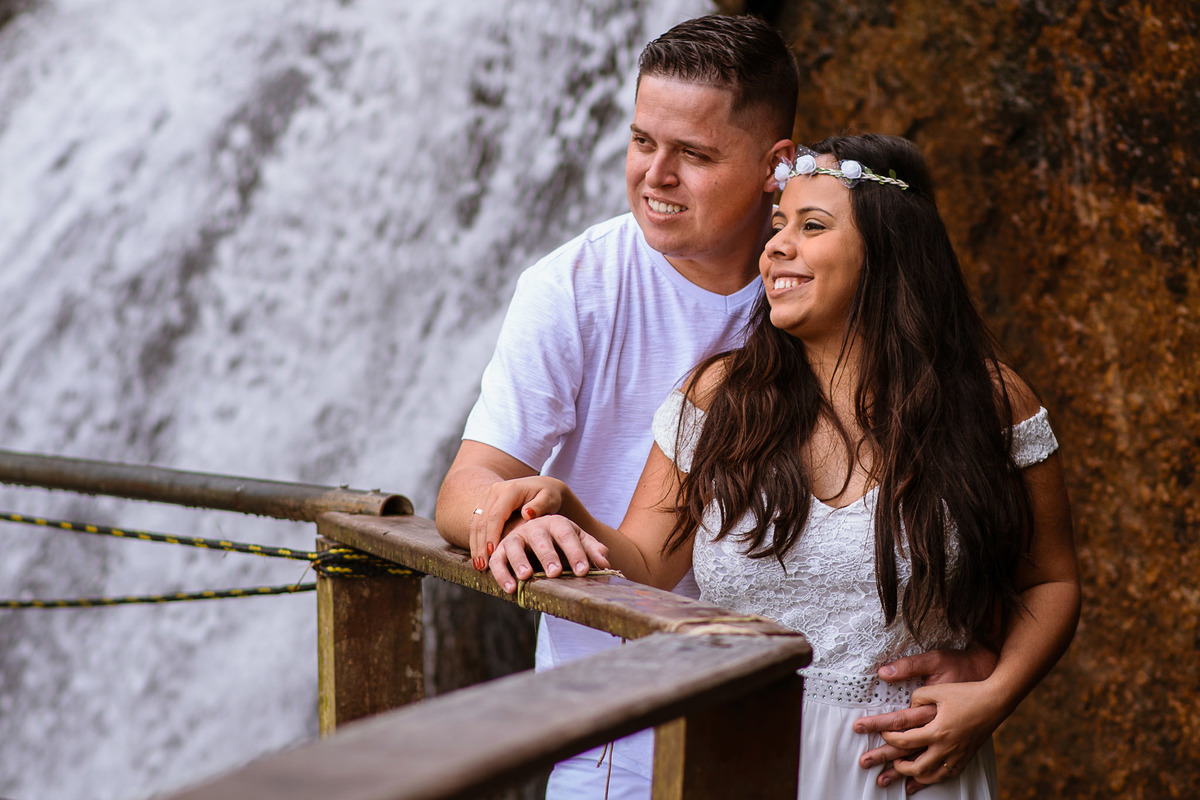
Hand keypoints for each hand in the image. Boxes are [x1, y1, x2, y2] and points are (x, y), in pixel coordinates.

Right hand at [468, 477, 569, 569]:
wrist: (542, 486)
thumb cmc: (549, 495)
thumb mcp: (550, 499)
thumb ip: (541, 506)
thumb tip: (527, 514)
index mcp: (510, 490)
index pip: (496, 515)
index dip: (492, 535)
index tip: (493, 554)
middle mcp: (495, 491)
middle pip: (482, 520)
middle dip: (481, 545)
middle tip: (482, 566)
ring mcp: (488, 497)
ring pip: (476, 523)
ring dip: (476, 545)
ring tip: (478, 566)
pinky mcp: (484, 503)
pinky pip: (476, 523)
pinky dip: (476, 540)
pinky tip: (478, 557)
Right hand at [487, 514, 610, 593]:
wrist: (531, 532)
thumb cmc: (559, 541)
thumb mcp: (578, 540)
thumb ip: (592, 550)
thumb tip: (605, 563)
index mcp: (557, 523)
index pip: (567, 535)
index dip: (576, 552)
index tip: (583, 571)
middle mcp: (534, 527)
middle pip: (540, 538)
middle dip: (548, 555)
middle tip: (555, 573)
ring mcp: (516, 537)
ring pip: (514, 545)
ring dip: (519, 561)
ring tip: (526, 576)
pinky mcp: (500, 550)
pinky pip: (497, 560)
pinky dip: (501, 573)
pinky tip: (510, 588)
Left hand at [877, 680, 1005, 791]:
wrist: (995, 701)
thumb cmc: (967, 693)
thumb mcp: (937, 689)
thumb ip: (917, 697)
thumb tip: (907, 706)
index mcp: (937, 731)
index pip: (905, 741)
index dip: (889, 738)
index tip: (883, 733)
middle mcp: (947, 747)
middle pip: (917, 767)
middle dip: (899, 767)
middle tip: (891, 760)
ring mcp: (958, 755)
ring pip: (933, 776)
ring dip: (916, 776)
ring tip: (906, 769)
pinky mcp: (967, 756)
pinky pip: (949, 775)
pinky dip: (935, 777)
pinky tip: (930, 773)